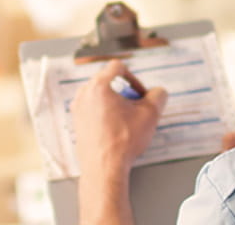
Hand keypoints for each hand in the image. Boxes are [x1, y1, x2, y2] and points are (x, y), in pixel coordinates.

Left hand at [71, 60, 167, 175]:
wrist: (104, 168)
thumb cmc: (124, 141)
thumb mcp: (151, 114)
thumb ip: (158, 95)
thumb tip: (158, 92)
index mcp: (98, 86)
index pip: (117, 66)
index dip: (134, 77)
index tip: (140, 95)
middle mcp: (83, 94)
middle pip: (107, 80)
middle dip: (124, 91)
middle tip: (135, 108)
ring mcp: (77, 108)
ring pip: (100, 95)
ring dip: (114, 102)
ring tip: (125, 119)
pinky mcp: (76, 122)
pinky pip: (93, 108)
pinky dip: (105, 113)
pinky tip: (115, 129)